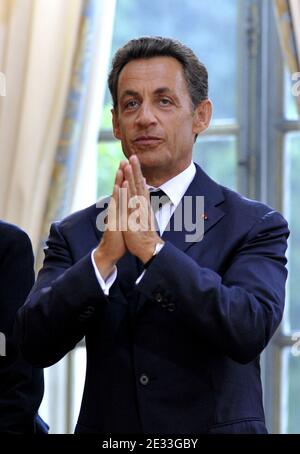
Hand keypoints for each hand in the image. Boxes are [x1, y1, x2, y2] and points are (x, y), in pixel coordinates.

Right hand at [94, 162, 126, 278]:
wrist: (110, 252)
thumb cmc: (119, 238)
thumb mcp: (124, 223)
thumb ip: (125, 213)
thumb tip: (128, 205)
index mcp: (120, 209)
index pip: (123, 191)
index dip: (125, 179)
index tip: (129, 166)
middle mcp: (116, 209)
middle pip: (119, 189)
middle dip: (121, 175)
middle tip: (123, 160)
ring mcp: (114, 214)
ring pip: (117, 194)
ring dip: (119, 181)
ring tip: (121, 168)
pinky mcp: (113, 220)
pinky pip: (116, 205)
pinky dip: (117, 194)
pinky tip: (118, 186)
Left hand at [122, 155, 163, 262]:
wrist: (149, 248)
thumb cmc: (145, 234)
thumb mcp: (144, 216)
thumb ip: (143, 204)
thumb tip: (144, 192)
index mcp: (143, 204)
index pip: (140, 185)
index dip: (137, 172)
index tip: (134, 160)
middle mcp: (142, 205)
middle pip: (138, 184)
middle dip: (135, 169)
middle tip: (133, 155)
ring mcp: (138, 210)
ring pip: (134, 190)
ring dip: (131, 176)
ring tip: (128, 164)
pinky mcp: (133, 217)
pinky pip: (130, 202)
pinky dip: (127, 192)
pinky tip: (125, 183)